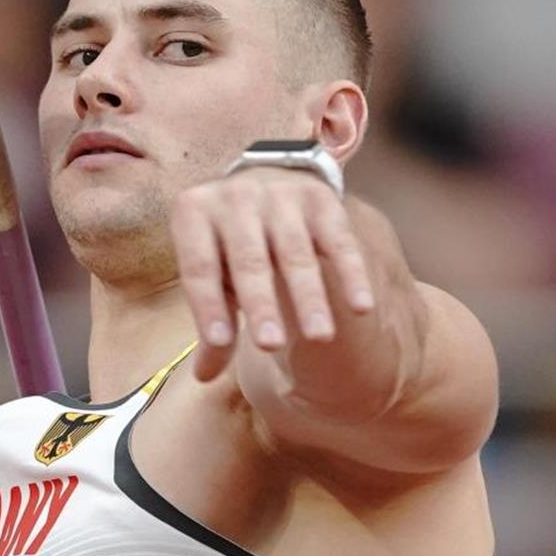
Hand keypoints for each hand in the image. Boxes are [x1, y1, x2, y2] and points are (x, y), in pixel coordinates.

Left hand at [169, 166, 375, 380]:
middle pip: (249, 260)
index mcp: (194, 213)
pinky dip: (351, 274)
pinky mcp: (321, 198)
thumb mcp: (212, 273)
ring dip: (308, 296)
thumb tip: (203, 376)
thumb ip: (213, 321)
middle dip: (261, 304)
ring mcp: (280, 195)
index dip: (208, 306)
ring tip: (319, 337)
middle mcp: (235, 197)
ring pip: (295, 253)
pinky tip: (362, 308)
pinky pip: (339, 240)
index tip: (219, 343)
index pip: (199, 267)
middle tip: (269, 346)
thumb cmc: (229, 243)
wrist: (265, 179)